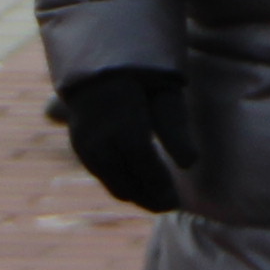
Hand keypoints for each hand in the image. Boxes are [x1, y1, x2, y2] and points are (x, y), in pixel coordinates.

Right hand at [60, 68, 195, 213]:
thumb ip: (175, 126)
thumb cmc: (142, 75)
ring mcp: (83, 139)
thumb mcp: (165, 91)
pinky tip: (142, 188)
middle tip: (173, 205)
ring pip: (109, 179)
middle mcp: (95, 128)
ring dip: (136, 193)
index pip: (139, 155)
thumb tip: (190, 163)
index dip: (157, 181)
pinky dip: (122, 184)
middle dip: (148, 195)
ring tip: (160, 201)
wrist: (99, 64)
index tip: (177, 200)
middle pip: (122, 176)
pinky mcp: (79, 146)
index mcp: (118, 109)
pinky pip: (102, 174)